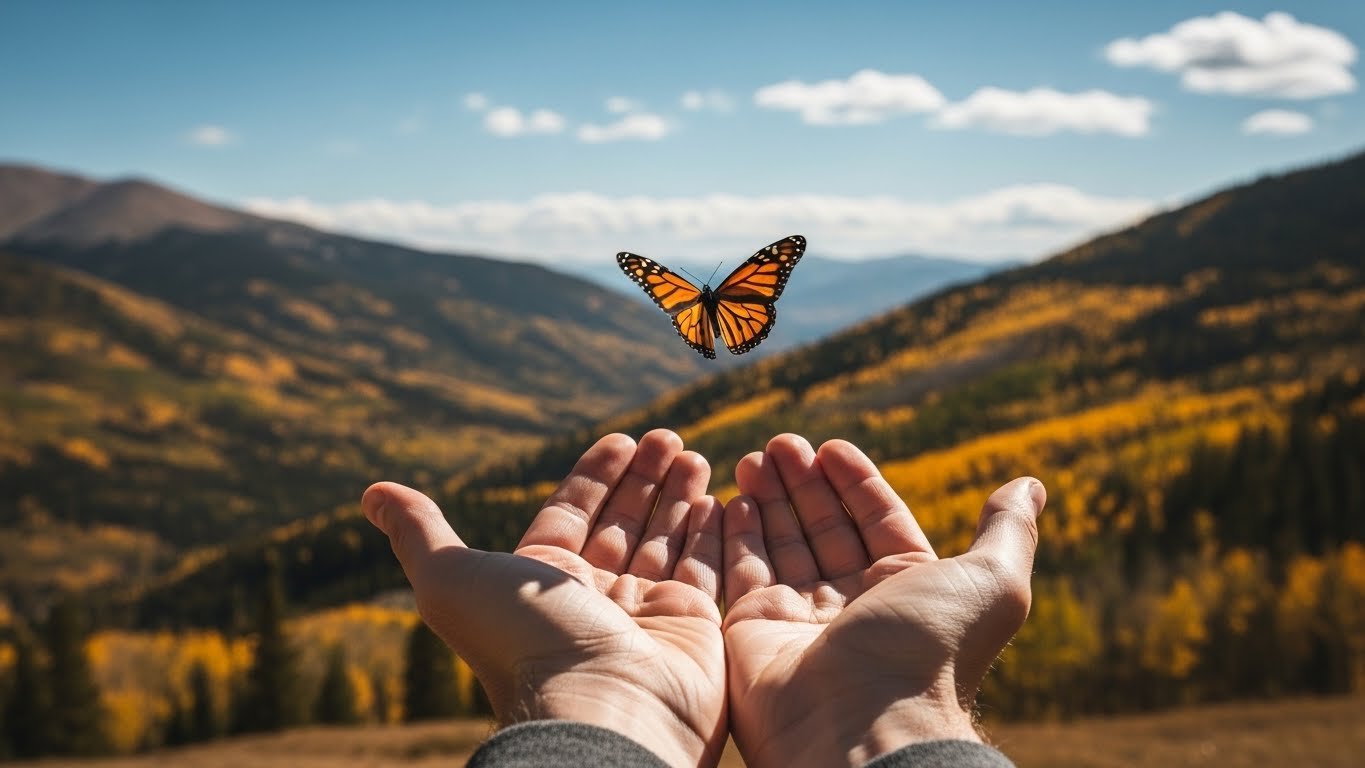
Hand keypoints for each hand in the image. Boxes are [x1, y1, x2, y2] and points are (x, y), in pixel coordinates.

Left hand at [362, 429, 726, 767]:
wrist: (602, 711)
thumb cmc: (525, 644)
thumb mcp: (453, 578)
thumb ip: (420, 532)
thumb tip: (372, 493)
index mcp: (542, 582)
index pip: (574, 513)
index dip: (596, 476)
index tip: (623, 438)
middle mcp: (594, 598)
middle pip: (623, 522)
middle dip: (645, 477)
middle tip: (670, 436)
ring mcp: (646, 614)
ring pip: (665, 541)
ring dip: (680, 495)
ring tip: (696, 452)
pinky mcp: (693, 628)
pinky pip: (705, 568)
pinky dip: (712, 533)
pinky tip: (719, 498)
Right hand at [722, 434, 1044, 767]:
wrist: (862, 722)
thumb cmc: (929, 649)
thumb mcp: (991, 581)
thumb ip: (1007, 531)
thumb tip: (1031, 485)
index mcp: (908, 590)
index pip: (877, 522)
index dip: (856, 483)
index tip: (830, 447)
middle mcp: (854, 605)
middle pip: (825, 529)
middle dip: (804, 483)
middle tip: (780, 443)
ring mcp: (800, 619)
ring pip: (782, 546)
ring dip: (769, 499)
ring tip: (755, 456)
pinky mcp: (754, 632)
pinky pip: (743, 573)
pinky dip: (737, 536)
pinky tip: (732, 500)